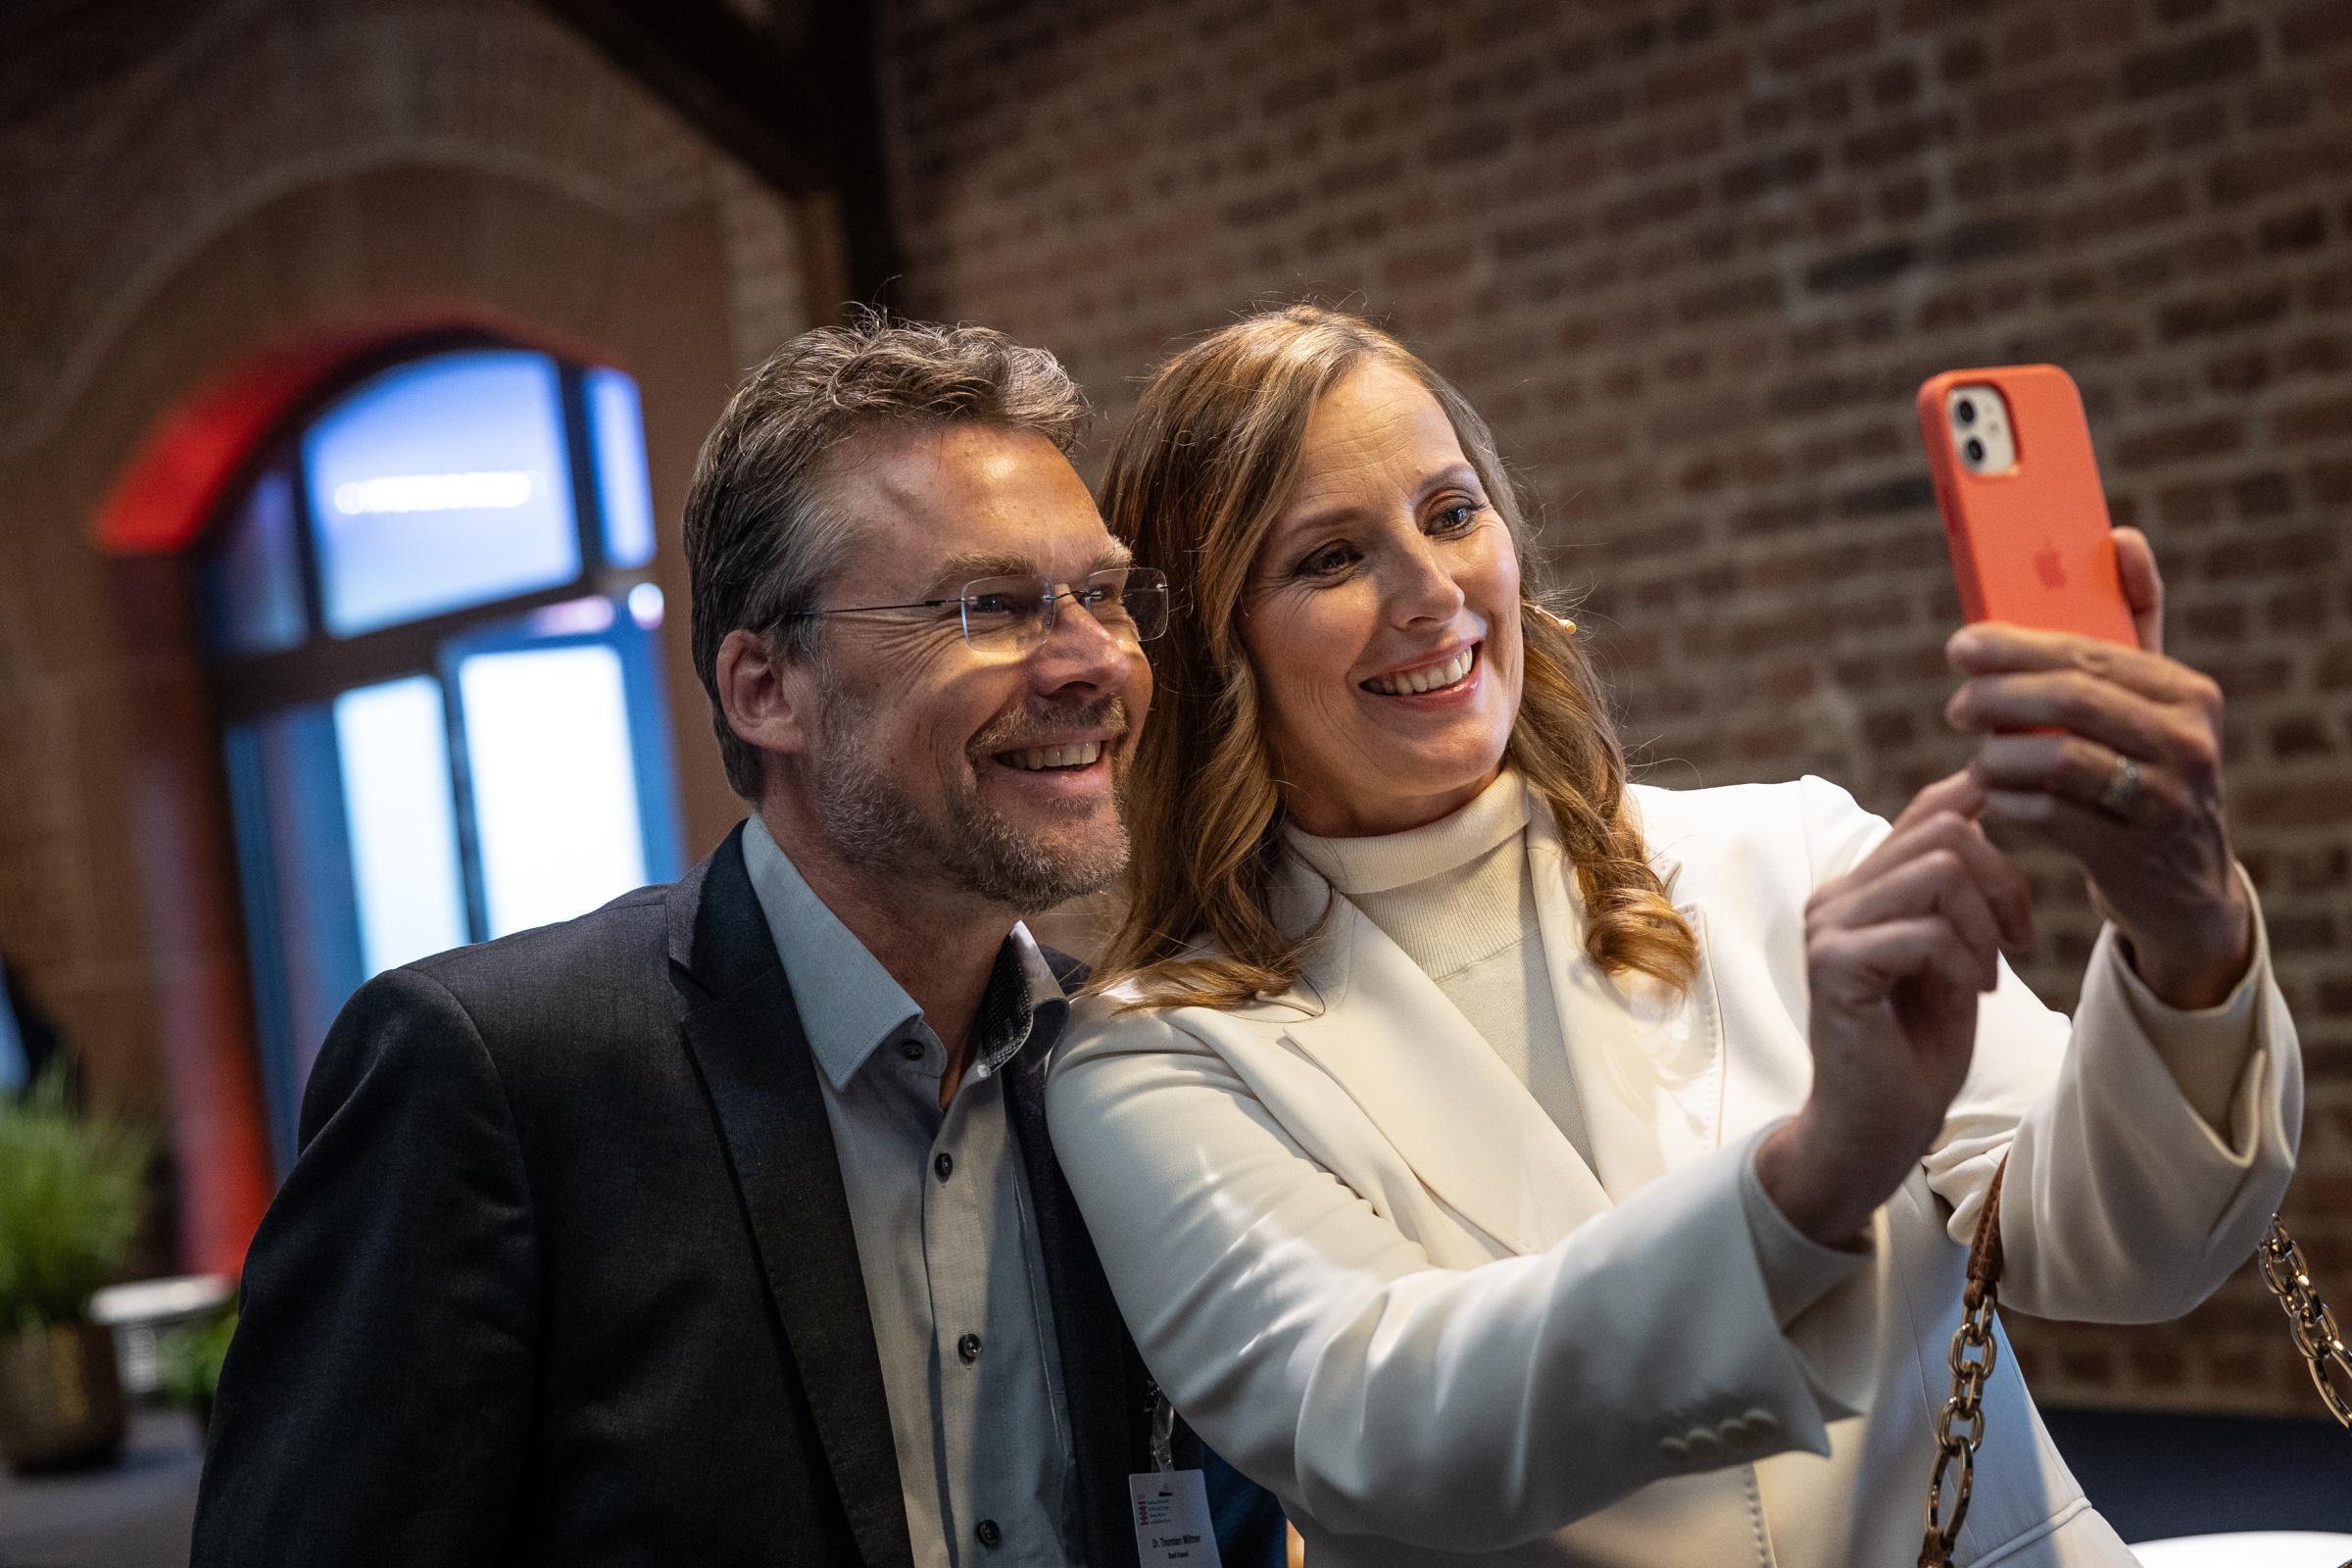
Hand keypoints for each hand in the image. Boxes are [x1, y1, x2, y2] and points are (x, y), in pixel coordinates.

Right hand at [1758, 773, 2033, 1246]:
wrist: (1877, 1127)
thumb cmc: (1919, 1047)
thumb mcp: (1955, 952)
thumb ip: (1959, 886)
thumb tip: (1988, 803)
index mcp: (1862, 886)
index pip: (1929, 809)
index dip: (1987, 803)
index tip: (2031, 839)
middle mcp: (1837, 895)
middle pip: (1944, 829)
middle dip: (2005, 881)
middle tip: (2016, 942)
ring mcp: (1828, 926)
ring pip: (1940, 870)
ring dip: (1985, 925)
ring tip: (1986, 975)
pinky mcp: (1833, 963)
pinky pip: (1928, 931)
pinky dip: (1966, 963)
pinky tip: (1970, 996)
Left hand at [1943, 527, 2251, 1008]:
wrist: (2182, 882)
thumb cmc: (2149, 767)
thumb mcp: (2154, 698)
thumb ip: (2135, 621)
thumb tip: (2119, 538)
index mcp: (2187, 692)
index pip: (2088, 654)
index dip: (2014, 646)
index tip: (1961, 647)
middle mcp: (2186, 742)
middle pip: (2069, 699)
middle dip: (1996, 696)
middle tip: (1955, 704)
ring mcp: (2163, 800)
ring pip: (2054, 759)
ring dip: (1996, 755)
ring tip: (1977, 756)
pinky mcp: (2129, 852)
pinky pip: (2046, 814)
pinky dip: (2007, 801)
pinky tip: (1993, 797)